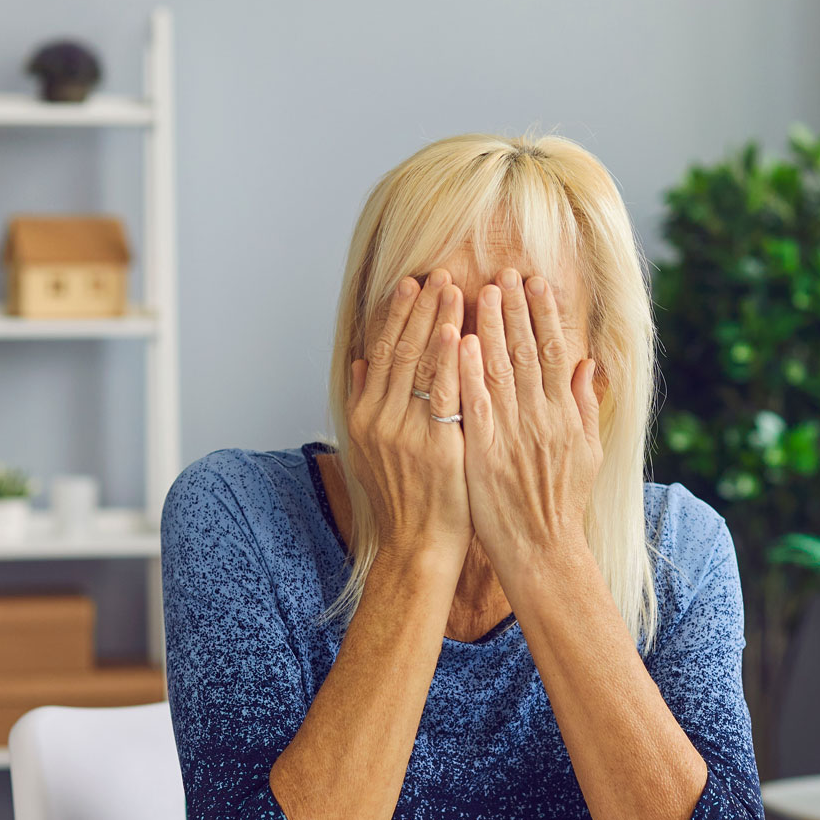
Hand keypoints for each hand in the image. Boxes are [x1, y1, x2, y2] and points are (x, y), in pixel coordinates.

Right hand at [347, 270, 468, 566]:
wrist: (416, 545)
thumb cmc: (403, 499)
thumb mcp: (370, 451)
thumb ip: (364, 403)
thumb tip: (359, 363)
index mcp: (365, 416)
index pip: (379, 352)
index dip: (394, 315)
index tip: (408, 284)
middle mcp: (381, 419)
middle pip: (399, 350)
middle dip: (418, 308)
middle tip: (435, 273)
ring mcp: (408, 432)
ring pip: (421, 365)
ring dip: (436, 322)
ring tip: (452, 288)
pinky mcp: (437, 447)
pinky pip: (445, 395)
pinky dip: (451, 362)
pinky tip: (460, 333)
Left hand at [457, 267, 602, 596]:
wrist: (543, 550)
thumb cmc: (562, 504)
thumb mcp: (588, 452)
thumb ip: (587, 405)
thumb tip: (590, 364)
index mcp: (565, 415)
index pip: (556, 352)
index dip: (546, 314)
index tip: (537, 283)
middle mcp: (541, 419)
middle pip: (528, 352)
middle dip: (516, 308)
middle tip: (506, 272)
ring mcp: (511, 436)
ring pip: (500, 370)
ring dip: (491, 328)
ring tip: (483, 291)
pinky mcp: (484, 454)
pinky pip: (474, 407)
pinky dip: (468, 373)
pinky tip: (460, 343)